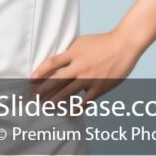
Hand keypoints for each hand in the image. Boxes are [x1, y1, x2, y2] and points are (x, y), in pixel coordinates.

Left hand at [28, 30, 143, 106]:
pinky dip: (76, 108)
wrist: (124, 45)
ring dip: (54, 101)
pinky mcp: (100, 87)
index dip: (40, 72)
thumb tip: (56, 63)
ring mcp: (90, 78)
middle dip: (42, 90)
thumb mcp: (81, 42)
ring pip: (68, 92)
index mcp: (73, 53)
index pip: (52, 63)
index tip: (31, 80)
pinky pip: (85, 101)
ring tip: (45, 107)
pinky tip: (68, 113)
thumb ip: (69, 53)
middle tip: (32, 98)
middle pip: (56, 80)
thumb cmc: (102, 42)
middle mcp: (80, 66)